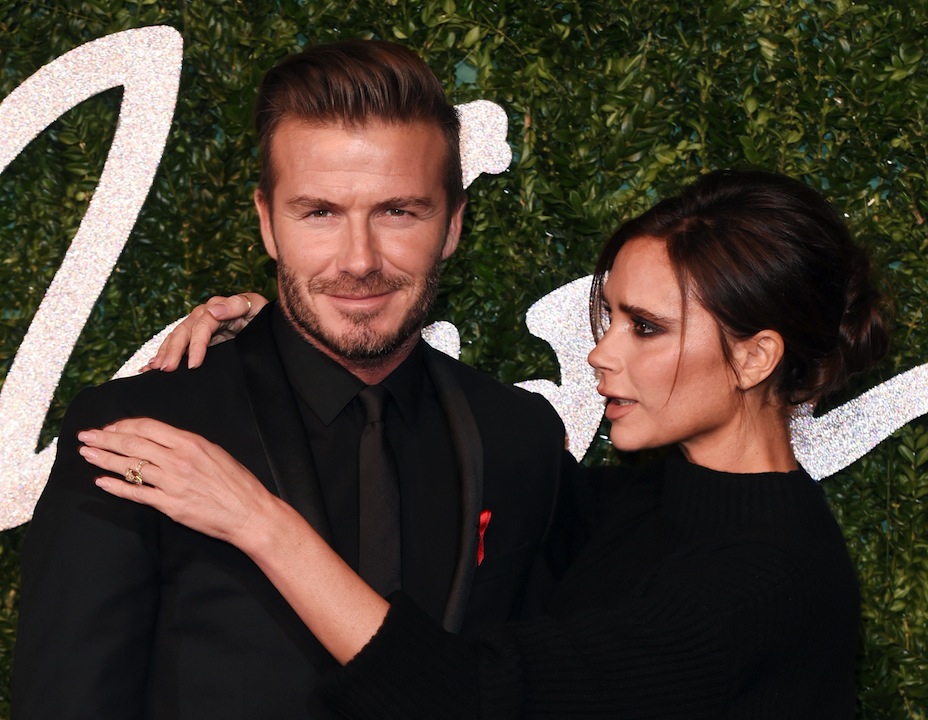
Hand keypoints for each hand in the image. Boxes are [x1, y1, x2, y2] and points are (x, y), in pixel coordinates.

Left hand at [78, 417, 279, 550]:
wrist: (249, 512)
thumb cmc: (237, 482)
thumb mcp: (215, 452)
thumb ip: (187, 445)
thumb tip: (162, 440)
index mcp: (190, 443)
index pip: (148, 427)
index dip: (124, 425)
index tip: (110, 426)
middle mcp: (178, 460)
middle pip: (132, 444)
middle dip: (104, 438)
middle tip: (85, 436)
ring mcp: (171, 483)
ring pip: (129, 467)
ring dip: (103, 459)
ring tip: (87, 454)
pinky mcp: (169, 505)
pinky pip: (136, 493)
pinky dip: (116, 487)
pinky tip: (102, 482)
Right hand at [142, 293, 268, 371]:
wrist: (264, 321)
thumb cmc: (261, 314)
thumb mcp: (254, 305)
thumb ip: (236, 305)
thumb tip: (213, 310)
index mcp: (217, 307)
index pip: (202, 326)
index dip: (196, 345)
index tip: (193, 364)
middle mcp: (203, 315)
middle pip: (183, 332)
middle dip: (172, 351)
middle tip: (166, 369)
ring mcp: (198, 325)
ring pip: (176, 338)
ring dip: (164, 353)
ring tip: (154, 368)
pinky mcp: (197, 337)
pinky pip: (177, 344)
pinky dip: (163, 354)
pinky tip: (151, 366)